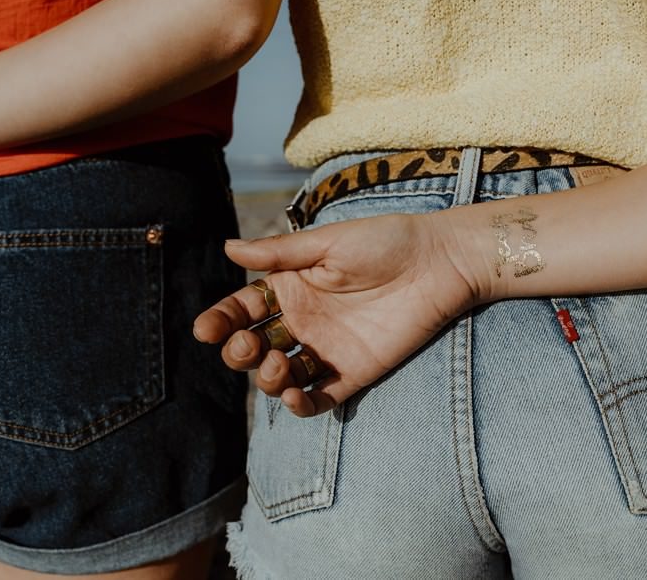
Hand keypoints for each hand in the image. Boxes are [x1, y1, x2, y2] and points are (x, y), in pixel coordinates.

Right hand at [193, 212, 477, 416]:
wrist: (439, 262)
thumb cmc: (386, 242)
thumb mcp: (328, 243)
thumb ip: (279, 254)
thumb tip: (227, 249)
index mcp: (291, 287)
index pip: (242, 309)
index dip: (220, 321)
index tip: (206, 330)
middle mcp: (303, 321)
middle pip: (253, 348)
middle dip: (239, 353)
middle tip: (250, 346)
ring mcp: (326, 349)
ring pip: (280, 377)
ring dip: (267, 379)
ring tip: (277, 365)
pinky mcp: (353, 372)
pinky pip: (319, 398)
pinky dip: (300, 404)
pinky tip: (293, 396)